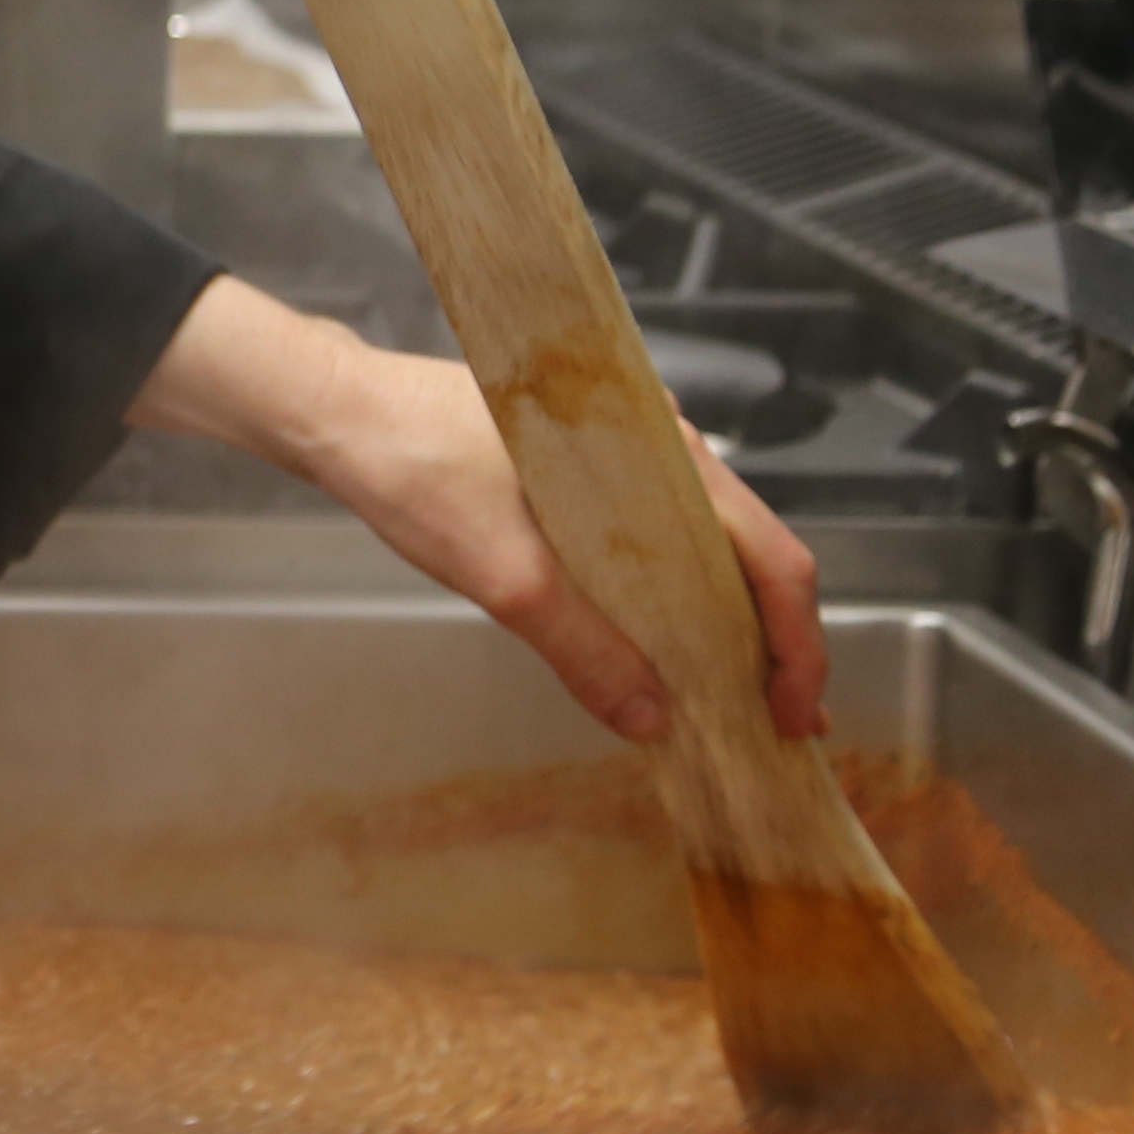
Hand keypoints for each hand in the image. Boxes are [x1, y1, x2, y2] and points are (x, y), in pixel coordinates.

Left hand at [129, 275, 827, 744]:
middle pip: (753, 552)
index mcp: (661, 455)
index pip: (773, 554)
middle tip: (775, 723)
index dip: (798, 643)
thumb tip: (652, 720)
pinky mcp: (589, 464)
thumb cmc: (413, 468)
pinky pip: (658, 535)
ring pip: (706, 545)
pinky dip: (674, 594)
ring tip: (726, 696)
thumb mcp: (502, 575)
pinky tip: (659, 642)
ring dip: (724, 620)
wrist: (336, 410)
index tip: (796, 714)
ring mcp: (627, 450)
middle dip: (772, 642)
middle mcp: (661, 444)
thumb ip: (583, 648)